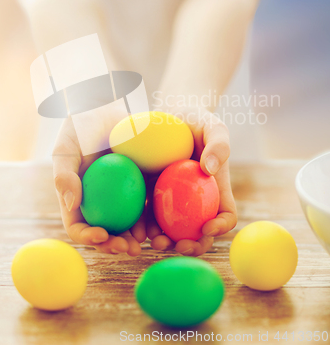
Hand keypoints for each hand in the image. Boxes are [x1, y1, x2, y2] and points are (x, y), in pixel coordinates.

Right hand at [52, 113, 141, 255]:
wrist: (104, 107)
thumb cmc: (81, 127)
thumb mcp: (66, 148)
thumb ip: (64, 175)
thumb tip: (71, 204)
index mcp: (78, 199)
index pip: (78, 226)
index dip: (87, 237)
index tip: (102, 235)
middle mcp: (98, 202)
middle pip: (105, 232)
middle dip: (116, 246)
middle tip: (129, 249)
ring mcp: (119, 196)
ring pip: (127, 224)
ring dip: (137, 237)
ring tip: (149, 241)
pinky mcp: (140, 185)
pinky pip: (146, 204)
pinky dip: (152, 216)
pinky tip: (162, 221)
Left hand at [142, 106, 236, 256]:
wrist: (169, 115)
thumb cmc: (196, 121)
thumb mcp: (213, 126)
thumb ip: (219, 145)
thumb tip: (209, 169)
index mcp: (216, 189)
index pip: (226, 214)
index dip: (221, 226)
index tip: (208, 227)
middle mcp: (196, 200)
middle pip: (199, 232)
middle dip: (191, 245)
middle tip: (179, 245)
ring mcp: (173, 200)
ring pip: (171, 230)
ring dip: (165, 241)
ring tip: (154, 242)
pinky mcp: (151, 195)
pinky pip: (148, 215)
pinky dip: (143, 226)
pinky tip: (135, 230)